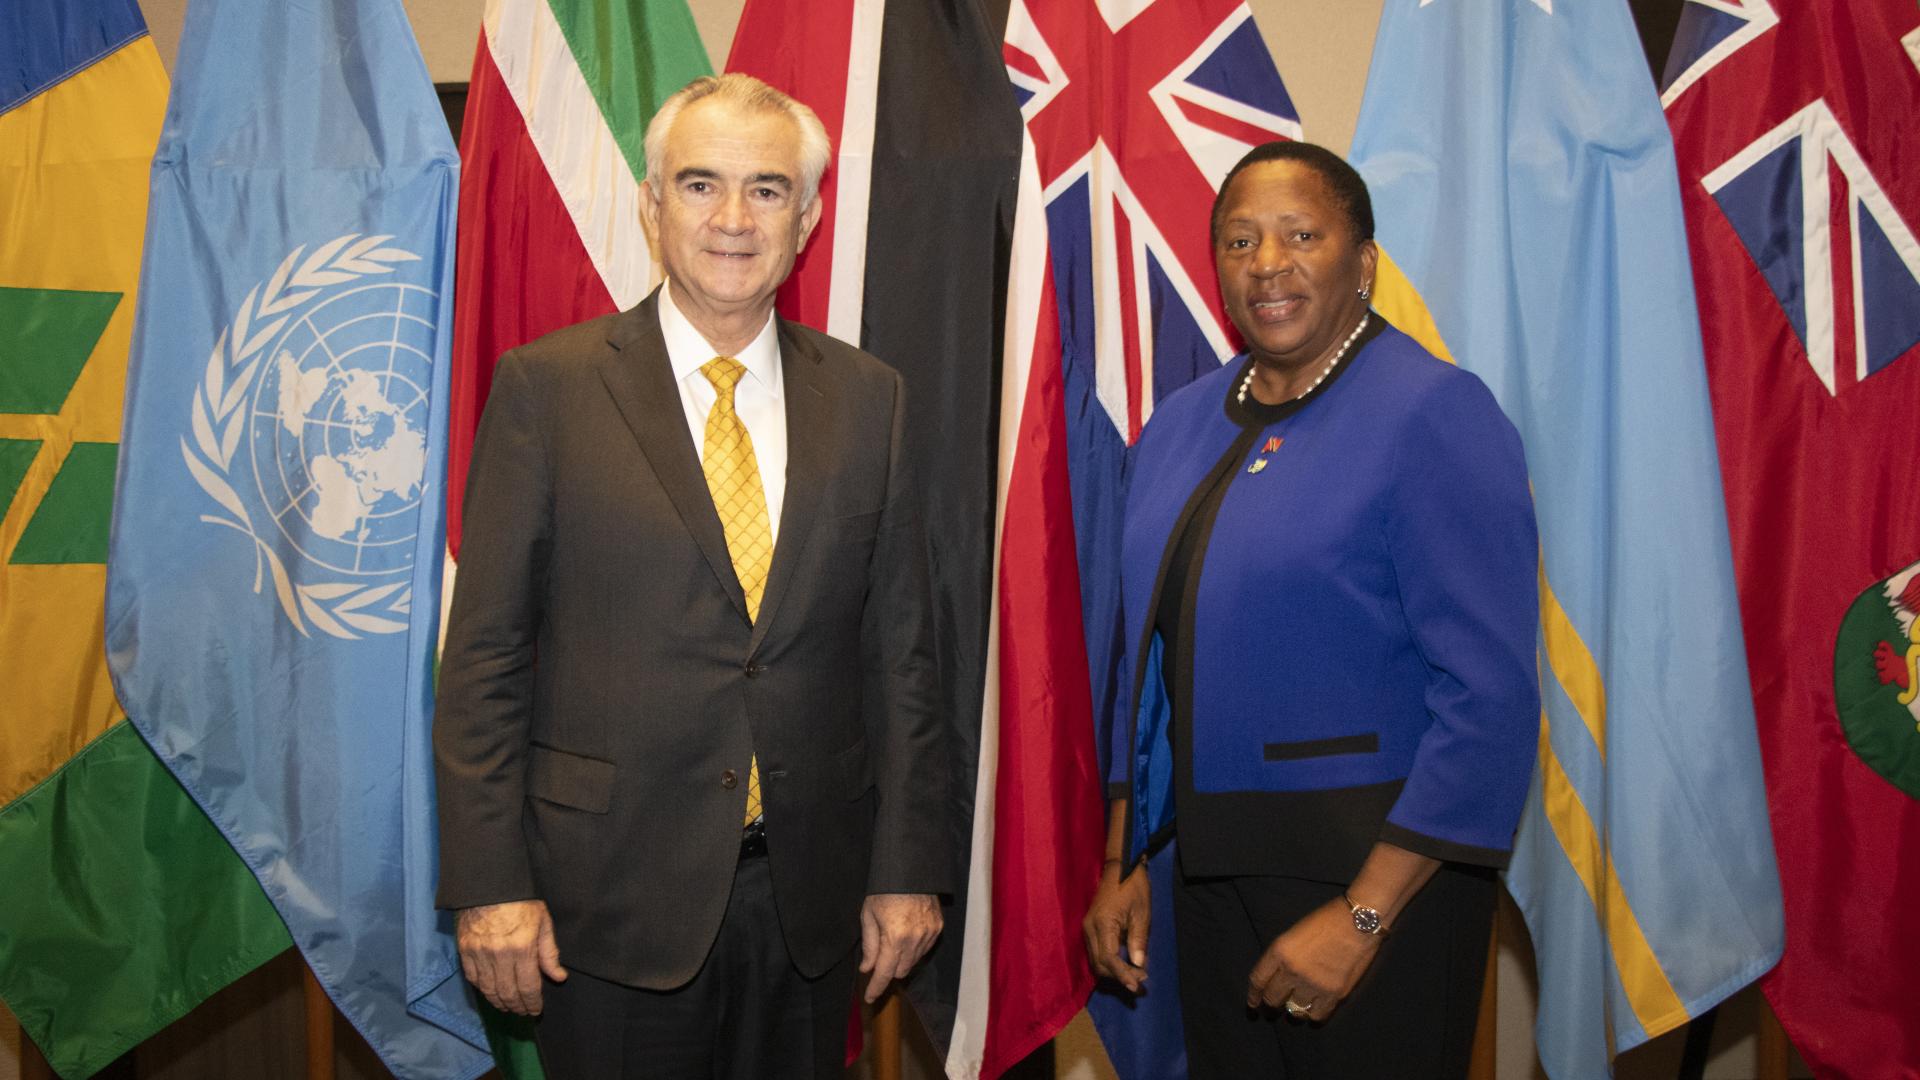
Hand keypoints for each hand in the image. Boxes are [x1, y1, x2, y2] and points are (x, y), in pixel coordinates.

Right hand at [456, 899, 567, 1015]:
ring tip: (508, 1007)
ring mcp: (479, 954)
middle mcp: (500, 955)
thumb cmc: (521, 900)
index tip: (536, 1010)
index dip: (532, 1003)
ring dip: (499, 1002)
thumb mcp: (543, 922)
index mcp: (522, 948)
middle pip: (507, 993)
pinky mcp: (465, 950)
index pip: (528, 987)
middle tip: (523, 1012)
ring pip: (489, 989)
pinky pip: (473, 978)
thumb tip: (558, 977)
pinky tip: (490, 992)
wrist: (490, 882)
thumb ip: (549, 952)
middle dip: (517, 1006)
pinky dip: (482, 989)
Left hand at [859, 893, 942, 1002]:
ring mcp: (929, 934)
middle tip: (878, 958)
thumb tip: (867, 968)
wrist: (910, 869)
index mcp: (894, 938)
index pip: (884, 973)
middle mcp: (915, 940)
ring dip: (901, 960)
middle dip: (888, 970)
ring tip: (893, 940)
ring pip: (914, 962)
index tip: (870, 997)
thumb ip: (869, 945)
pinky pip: (925, 950)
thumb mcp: (868, 916)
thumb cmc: (884, 890)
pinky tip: (907, 935)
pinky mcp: (938, 927)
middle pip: (900, 971)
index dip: (876, 988)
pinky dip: (914, 949)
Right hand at [1082, 860, 1150, 992]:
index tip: (1136, 985)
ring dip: (1114, 970)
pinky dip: (1109, 961)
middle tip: (1141, 979)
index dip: (1122, 975)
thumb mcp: (1142, 913)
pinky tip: (1125, 961)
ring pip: (1096, 960)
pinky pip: (1096, 951)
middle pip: (1099, 964)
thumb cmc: (1134, 887)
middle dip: (1119, 976)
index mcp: (1103, 924)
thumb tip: (1137, 965)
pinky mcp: (1090, 926)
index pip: (1109, 959)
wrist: (1121, 866)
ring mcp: (1087, 927)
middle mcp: (1090, 928)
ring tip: (1136, 973)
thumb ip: (1138, 940)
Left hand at [1246, 897, 1382, 1020]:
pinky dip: (1313, 1015)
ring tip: (1295, 1007)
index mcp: (1279, 951)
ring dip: (1292, 1010)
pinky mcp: (1334, 993)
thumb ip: (1282, 956)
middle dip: (1271, 1004)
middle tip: (1275, 1006)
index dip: (1253, 995)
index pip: (1258, 980)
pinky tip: (1313, 1010)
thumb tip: (1276, 978)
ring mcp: (1313, 983)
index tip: (1252, 1004)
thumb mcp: (1294, 933)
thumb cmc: (1327, 920)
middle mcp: (1292, 970)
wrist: (1359, 920)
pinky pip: (1316, 1015)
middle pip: (1273, 998)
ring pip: (1293, 1010)